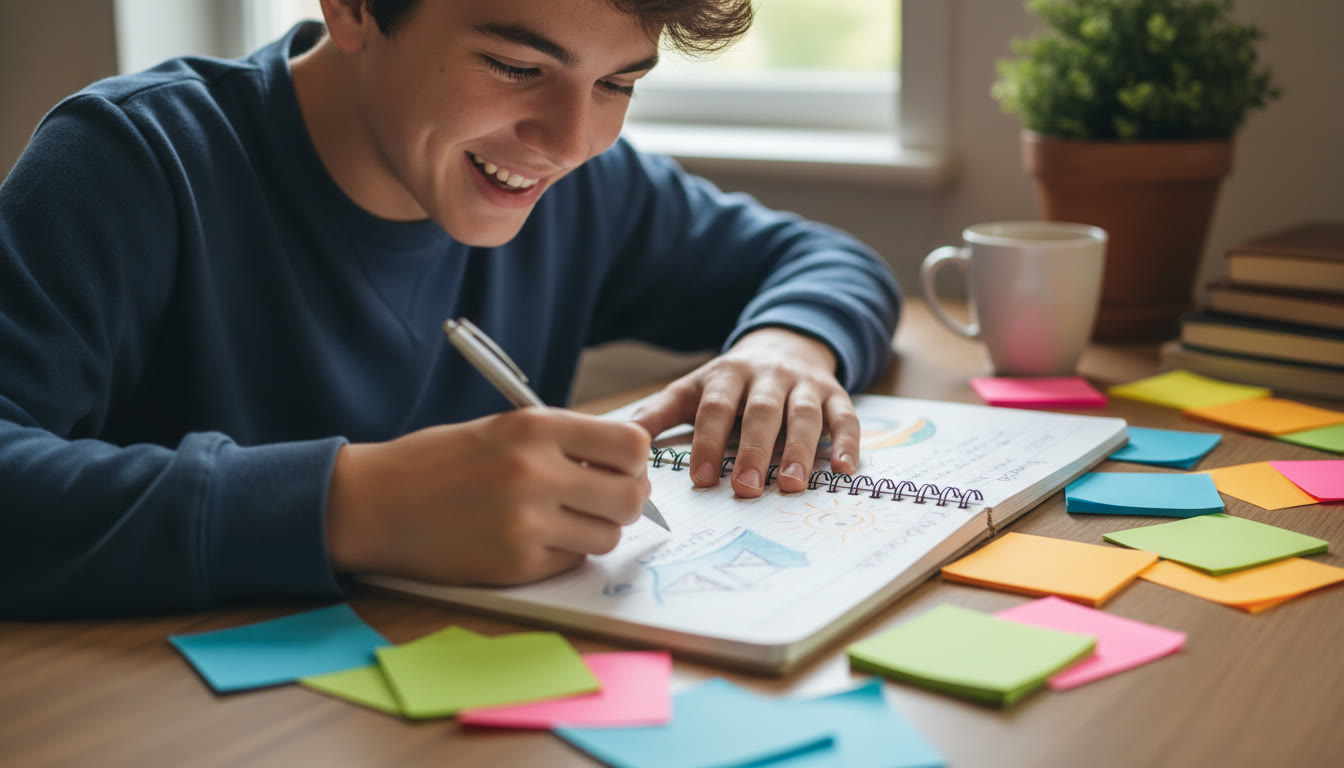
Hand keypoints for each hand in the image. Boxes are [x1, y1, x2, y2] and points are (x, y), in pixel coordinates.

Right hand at [325, 408, 651, 585]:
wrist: (375, 502)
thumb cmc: (441, 461)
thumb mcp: (505, 428)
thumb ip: (566, 442)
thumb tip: (629, 465)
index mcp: (535, 428)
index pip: (631, 445)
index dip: (633, 460)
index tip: (618, 466)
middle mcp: (536, 473)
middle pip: (630, 497)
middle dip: (625, 501)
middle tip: (601, 499)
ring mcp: (526, 523)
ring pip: (607, 537)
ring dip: (594, 531)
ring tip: (560, 519)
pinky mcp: (515, 565)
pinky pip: (572, 562)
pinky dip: (562, 553)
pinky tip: (530, 538)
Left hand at [631, 328, 858, 497]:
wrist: (783, 345)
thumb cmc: (730, 383)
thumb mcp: (692, 389)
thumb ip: (659, 413)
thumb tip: (624, 442)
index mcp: (727, 374)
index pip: (716, 408)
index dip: (709, 442)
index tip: (702, 479)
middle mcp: (769, 376)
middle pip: (762, 412)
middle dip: (754, 451)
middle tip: (746, 490)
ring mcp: (805, 385)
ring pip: (805, 415)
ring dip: (800, 451)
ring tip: (791, 485)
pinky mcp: (836, 394)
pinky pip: (846, 417)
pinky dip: (848, 442)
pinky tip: (845, 469)